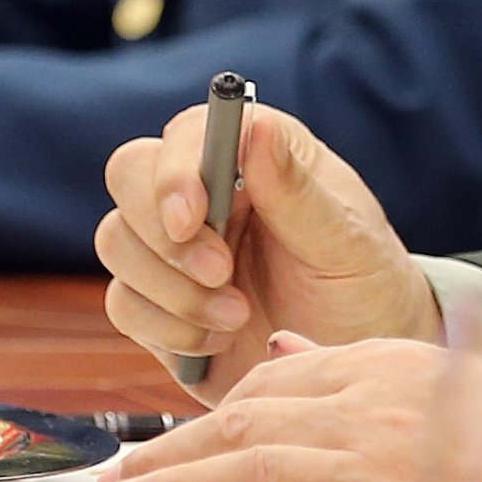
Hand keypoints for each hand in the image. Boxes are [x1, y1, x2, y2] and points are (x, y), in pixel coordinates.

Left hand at [88, 334, 481, 481]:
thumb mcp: (460, 380)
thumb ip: (366, 364)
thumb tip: (287, 346)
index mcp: (392, 368)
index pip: (279, 379)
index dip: (218, 409)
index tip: (179, 435)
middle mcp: (375, 412)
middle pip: (248, 424)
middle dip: (174, 449)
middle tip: (118, 475)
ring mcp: (376, 473)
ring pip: (253, 474)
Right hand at [95, 98, 435, 397]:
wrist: (357, 356)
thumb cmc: (364, 285)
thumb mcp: (346, 241)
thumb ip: (296, 191)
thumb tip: (258, 126)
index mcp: (250, 155)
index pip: (185, 135)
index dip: (175, 171)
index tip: (192, 218)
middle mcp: (203, 192)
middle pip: (128, 176)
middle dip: (164, 234)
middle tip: (221, 274)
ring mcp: (173, 248)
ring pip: (116, 243)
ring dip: (171, 289)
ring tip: (238, 316)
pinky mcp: (158, 305)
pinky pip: (124, 305)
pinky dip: (166, 328)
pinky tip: (219, 339)